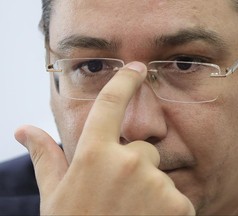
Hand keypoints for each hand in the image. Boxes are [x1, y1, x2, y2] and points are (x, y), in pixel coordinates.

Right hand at [15, 62, 194, 214]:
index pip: (110, 104)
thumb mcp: (54, 195)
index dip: (124, 81)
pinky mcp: (178, 205)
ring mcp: (155, 184)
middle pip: (143, 149)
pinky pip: (175, 197)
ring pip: (158, 174)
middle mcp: (128, 162)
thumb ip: (45, 157)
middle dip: (135, 166)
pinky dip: (165, 209)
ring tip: (130, 214)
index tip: (136, 68)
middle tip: (119, 196)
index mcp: (94, 155)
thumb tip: (24, 130)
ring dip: (148, 189)